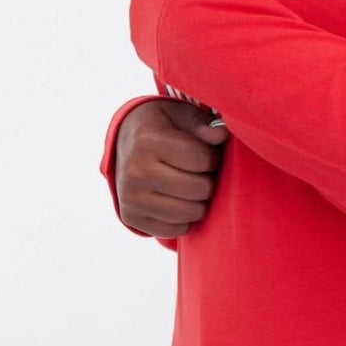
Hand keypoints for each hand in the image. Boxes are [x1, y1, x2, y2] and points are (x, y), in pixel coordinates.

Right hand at [114, 98, 230, 238]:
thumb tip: (221, 135)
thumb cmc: (161, 128)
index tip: (207, 153)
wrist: (124, 144)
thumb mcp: (179, 116)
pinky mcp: (131, 218)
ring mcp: (131, 197)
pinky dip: (185, 219)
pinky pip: (176, 230)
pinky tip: (180, 201)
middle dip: (209, 180)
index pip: (202, 159)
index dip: (214, 157)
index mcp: (147, 140)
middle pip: (199, 189)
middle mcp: (135, 170)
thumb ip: (202, 125)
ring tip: (193, 186)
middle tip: (202, 172)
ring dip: (200, 201)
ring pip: (190, 213)